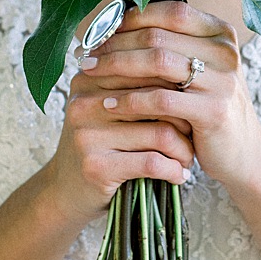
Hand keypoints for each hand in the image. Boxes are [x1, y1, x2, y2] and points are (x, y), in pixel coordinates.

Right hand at [46, 41, 195, 224]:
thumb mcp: (111, 109)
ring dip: (184, 150)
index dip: (178, 88)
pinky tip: (178, 175)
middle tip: (195, 134)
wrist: (64, 192)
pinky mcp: (96, 166)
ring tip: (187, 159)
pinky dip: (173, 170)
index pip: (148, 69)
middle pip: (158, 98)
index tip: (192, 104)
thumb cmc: (101, 145)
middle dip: (186, 119)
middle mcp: (85, 102)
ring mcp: (87, 134)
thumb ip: (137, 86)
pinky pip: (153, 162)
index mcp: (89, 78)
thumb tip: (190, 67)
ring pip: (161, 133)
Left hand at [70, 1, 260, 192]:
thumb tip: (115, 22)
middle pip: (158, 34)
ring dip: (117, 66)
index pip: (170, 10)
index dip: (131, 18)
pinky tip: (109, 104)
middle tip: (86, 54)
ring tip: (90, 73)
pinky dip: (130, 100)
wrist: (242, 154)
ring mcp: (223, 80)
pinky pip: (161, 99)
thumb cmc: (208, 107)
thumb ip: (169, 46)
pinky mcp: (214, 111)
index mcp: (221, 33)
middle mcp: (226, 50)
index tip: (100, 31)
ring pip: (157, 61)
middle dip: (115, 43)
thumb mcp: (195, 70)